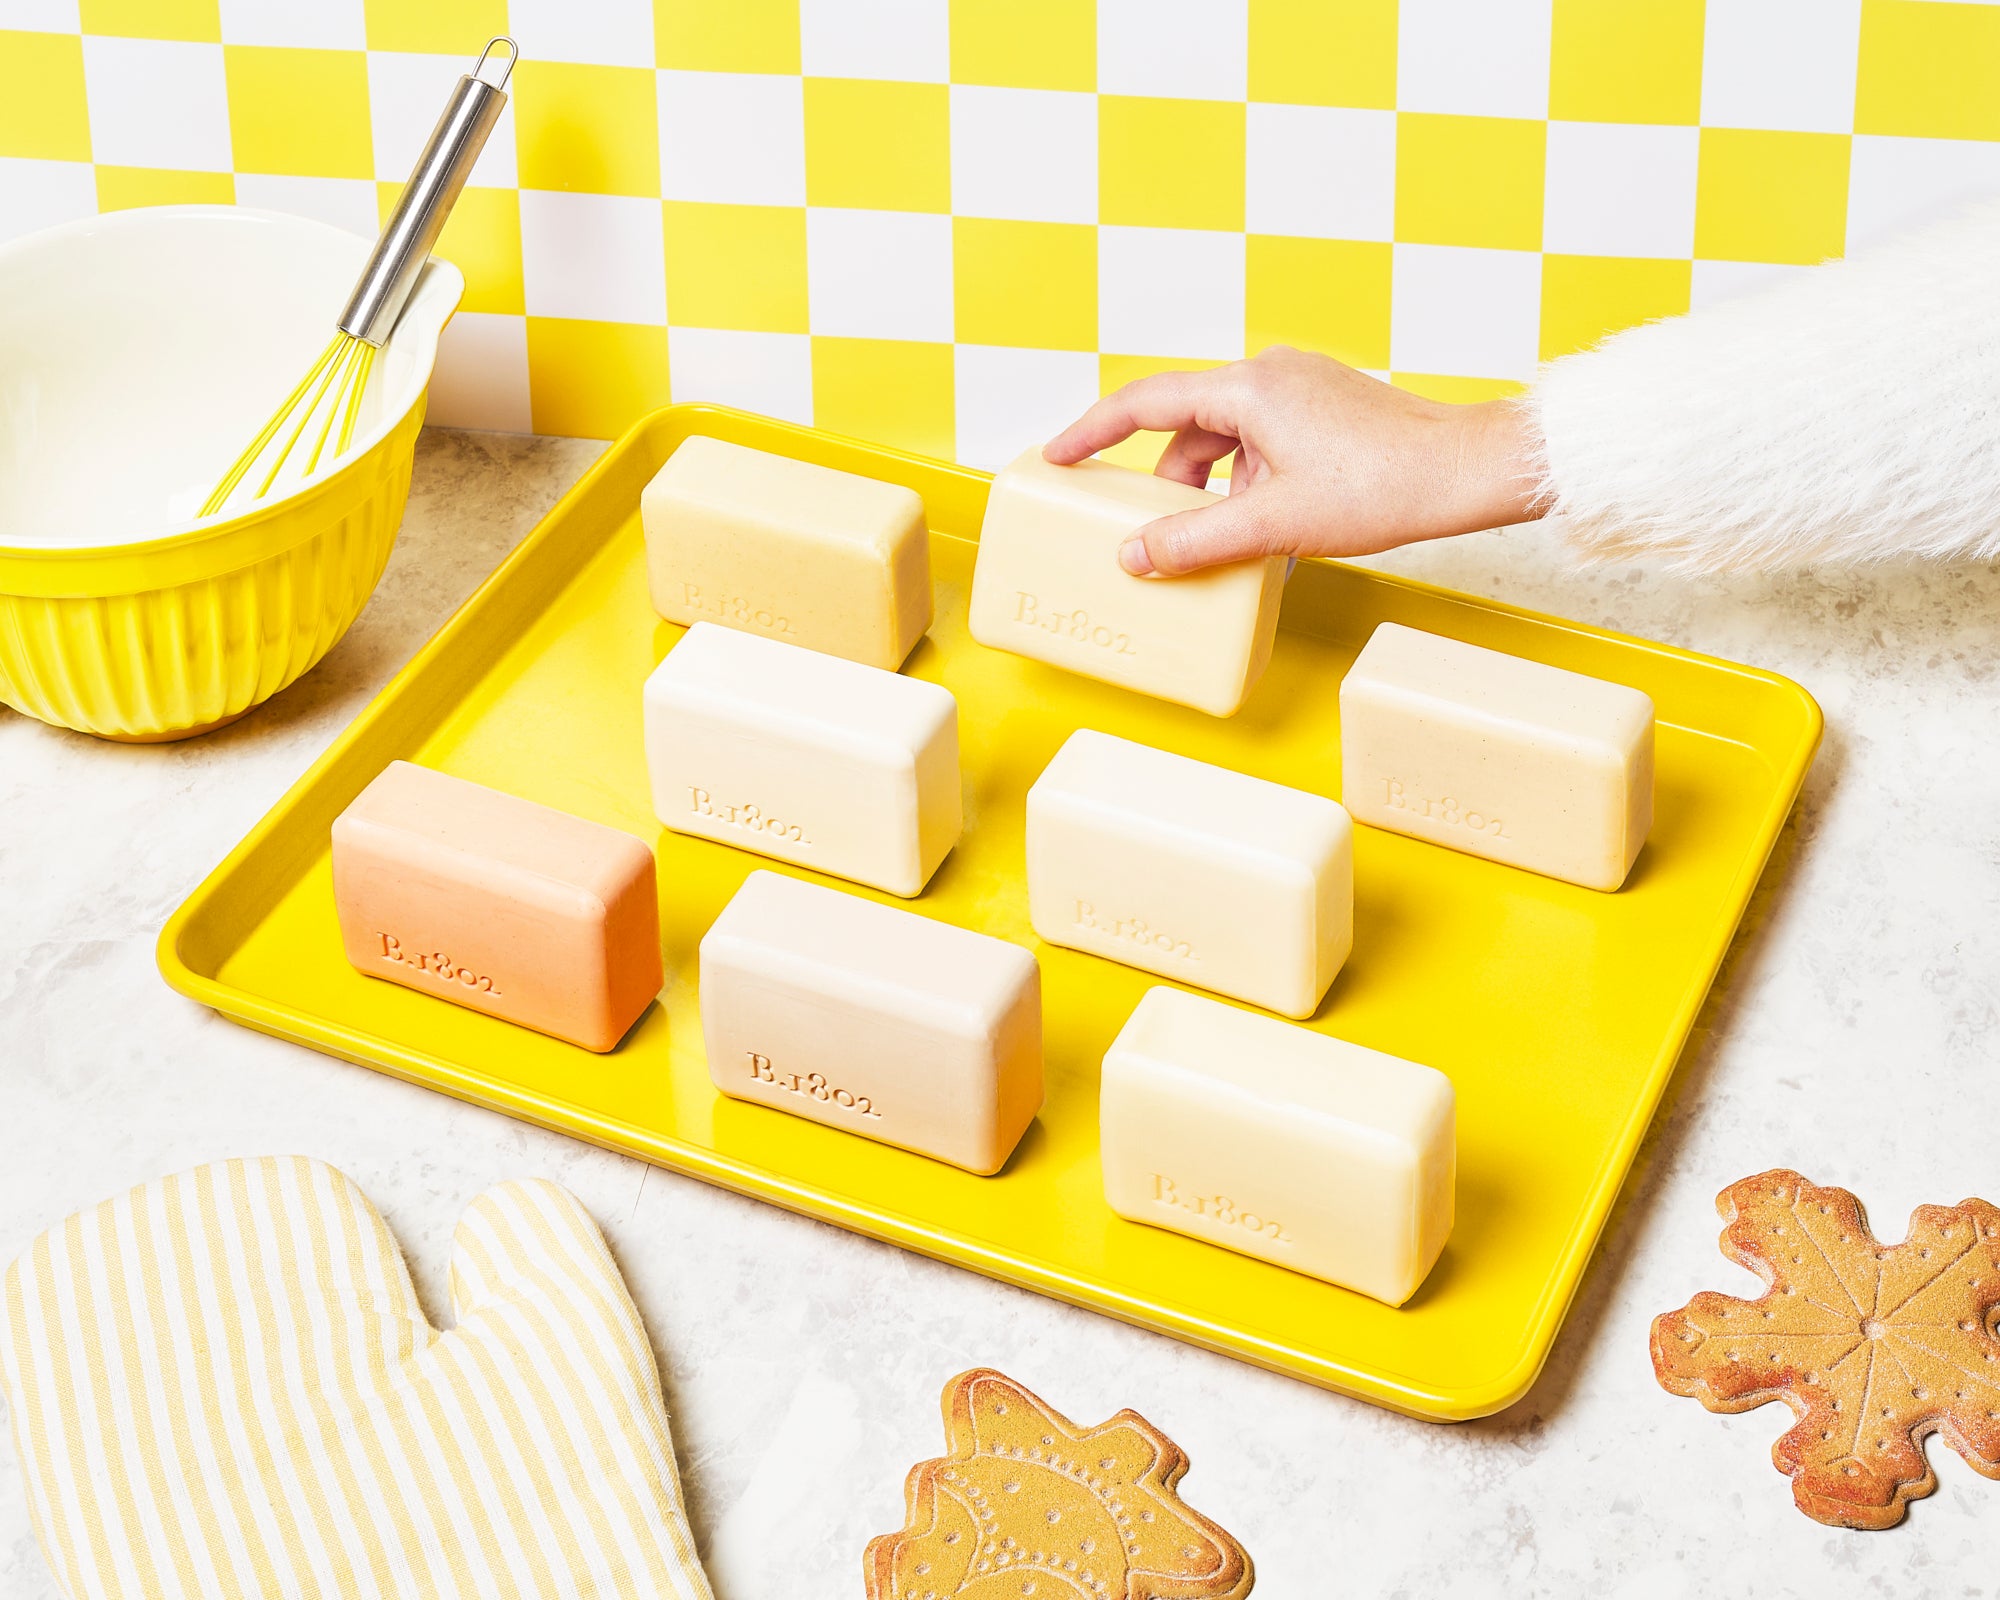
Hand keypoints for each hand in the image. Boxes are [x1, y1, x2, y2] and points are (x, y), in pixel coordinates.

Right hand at [1042, 346, 1543, 574]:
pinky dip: (1253, 489)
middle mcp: (1271, 376)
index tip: (1059, 457)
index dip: (1093, 433)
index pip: (1144, 403)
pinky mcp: (1328, 412)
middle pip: (1188, 429)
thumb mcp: (1275, 524)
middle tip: (1149, 531)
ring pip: (1230, 445)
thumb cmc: (1384, 485)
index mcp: (1248, 388)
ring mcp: (1303, 391)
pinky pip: (1265, 448)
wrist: (1466, 474)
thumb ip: (1195, 541)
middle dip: (1167, 486)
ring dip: (1218, 496)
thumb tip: (1136, 554)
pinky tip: (1268, 538)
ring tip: (1227, 548)